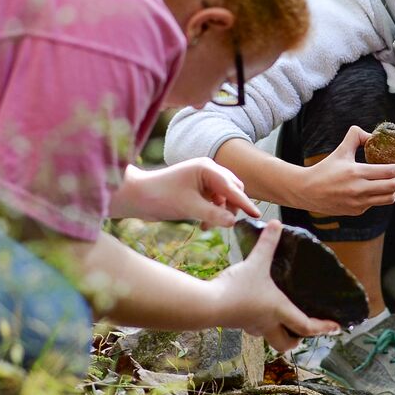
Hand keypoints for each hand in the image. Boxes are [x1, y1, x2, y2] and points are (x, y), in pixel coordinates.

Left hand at [116, 159, 259, 227]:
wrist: (136, 197)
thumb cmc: (160, 196)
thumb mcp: (188, 207)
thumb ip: (213, 214)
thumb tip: (233, 222)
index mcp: (207, 168)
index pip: (232, 188)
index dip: (245, 203)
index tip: (257, 215)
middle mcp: (207, 171)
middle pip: (233, 190)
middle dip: (232, 207)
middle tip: (227, 224)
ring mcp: (202, 180)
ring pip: (224, 197)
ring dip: (221, 212)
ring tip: (209, 226)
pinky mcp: (197, 190)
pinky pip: (214, 202)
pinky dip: (213, 213)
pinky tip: (205, 225)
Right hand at [207, 220, 339, 350]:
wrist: (207, 305)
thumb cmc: (237, 288)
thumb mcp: (256, 262)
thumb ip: (267, 243)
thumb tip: (276, 223)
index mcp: (279, 310)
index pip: (307, 326)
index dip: (323, 328)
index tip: (337, 329)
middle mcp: (267, 323)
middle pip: (287, 344)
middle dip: (298, 339)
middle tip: (304, 328)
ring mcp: (251, 325)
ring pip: (270, 336)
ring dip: (279, 331)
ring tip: (283, 316)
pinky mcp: (238, 322)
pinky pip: (255, 327)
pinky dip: (261, 322)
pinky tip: (257, 307)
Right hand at [294, 125, 394, 215]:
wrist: (307, 191)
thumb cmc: (325, 169)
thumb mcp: (341, 150)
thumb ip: (356, 137)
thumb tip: (372, 134)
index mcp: (357, 173)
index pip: (389, 172)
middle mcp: (359, 190)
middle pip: (393, 187)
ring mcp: (359, 203)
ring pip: (388, 198)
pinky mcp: (357, 211)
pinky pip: (376, 203)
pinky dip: (384, 195)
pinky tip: (386, 189)